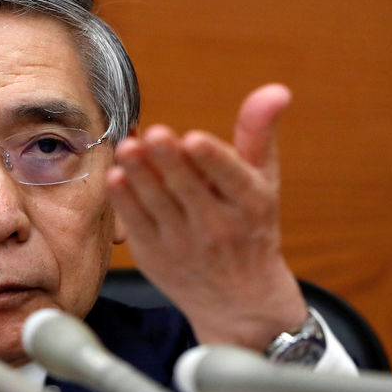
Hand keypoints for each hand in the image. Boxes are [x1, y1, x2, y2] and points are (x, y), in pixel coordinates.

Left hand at [106, 84, 306, 349]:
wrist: (239, 302)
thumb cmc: (251, 228)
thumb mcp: (263, 182)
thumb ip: (259, 134)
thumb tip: (276, 89)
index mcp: (251, 204)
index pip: (232, 179)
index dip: (213, 160)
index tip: (195, 139)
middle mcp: (218, 227)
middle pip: (188, 190)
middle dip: (169, 161)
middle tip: (154, 133)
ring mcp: (183, 244)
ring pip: (158, 205)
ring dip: (141, 176)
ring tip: (128, 148)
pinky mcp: (154, 255)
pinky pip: (136, 224)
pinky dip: (124, 202)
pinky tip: (115, 177)